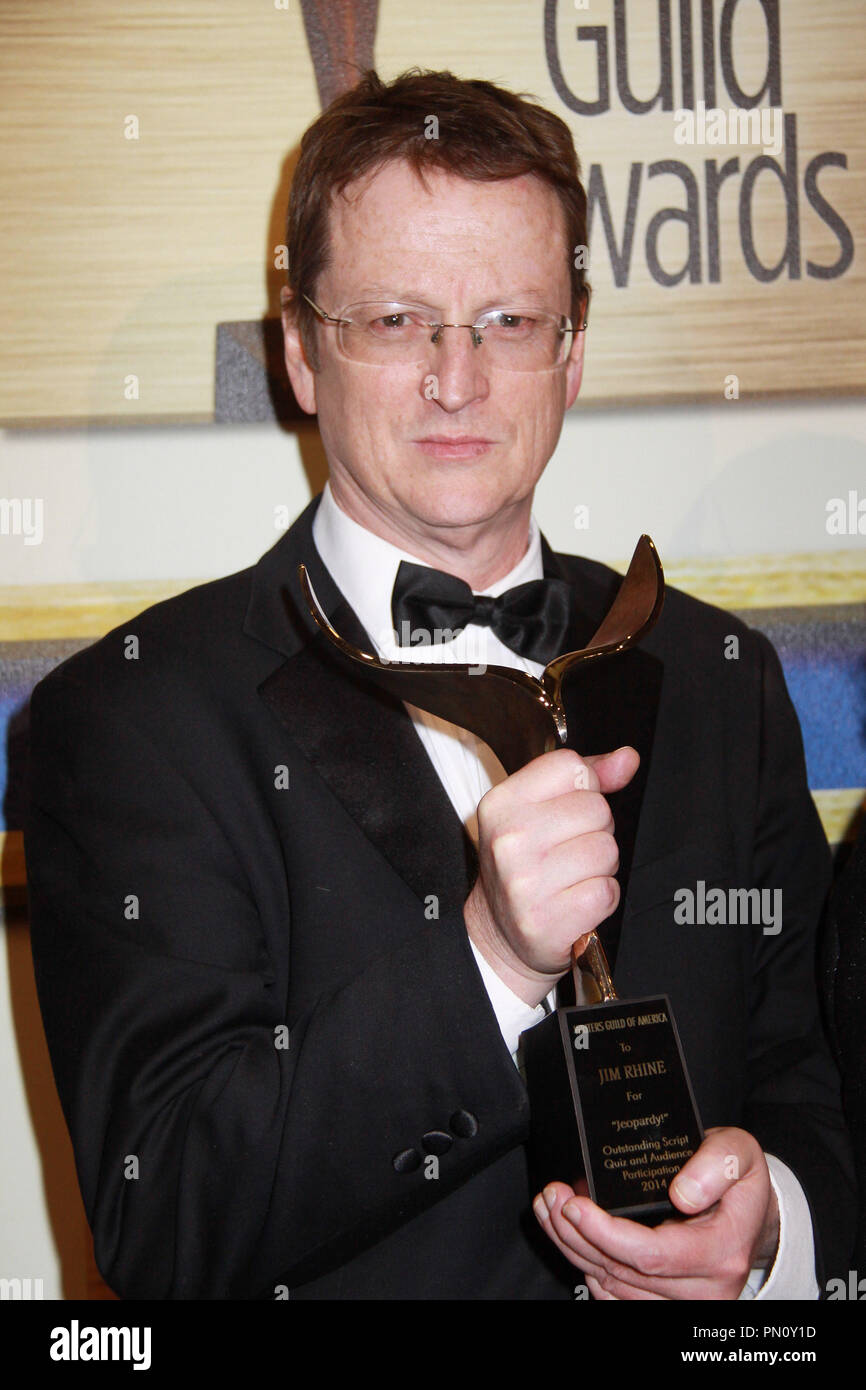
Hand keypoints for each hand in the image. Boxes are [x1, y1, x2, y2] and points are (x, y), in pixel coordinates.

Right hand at [464, 746, 639, 1004]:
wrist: (499, 934)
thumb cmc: (523, 865)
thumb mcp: (538, 811)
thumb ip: (585, 778)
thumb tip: (627, 758)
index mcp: (501, 804)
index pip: (571, 767)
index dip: (586, 787)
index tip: (569, 810)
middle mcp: (508, 840)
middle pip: (596, 809)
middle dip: (596, 830)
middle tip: (570, 851)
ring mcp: (524, 883)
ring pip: (606, 850)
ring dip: (601, 867)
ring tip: (573, 877)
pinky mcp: (547, 921)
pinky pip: (607, 891)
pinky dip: (602, 898)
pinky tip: (577, 901)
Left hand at [533, 1126, 779, 1299]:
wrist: (750, 1213)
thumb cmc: (739, 1180)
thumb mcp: (738, 1153)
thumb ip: (715, 1165)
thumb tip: (683, 1193)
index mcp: (722, 1252)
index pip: (653, 1255)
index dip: (606, 1233)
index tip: (575, 1205)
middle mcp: (705, 1289)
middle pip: (623, 1273)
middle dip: (576, 1234)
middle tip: (551, 1197)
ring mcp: (684, 1302)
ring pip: (612, 1285)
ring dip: (573, 1248)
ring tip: (552, 1209)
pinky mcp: (664, 1303)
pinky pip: (615, 1297)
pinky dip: (586, 1267)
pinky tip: (568, 1237)